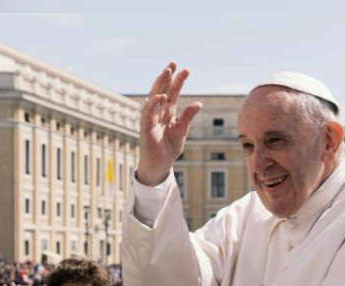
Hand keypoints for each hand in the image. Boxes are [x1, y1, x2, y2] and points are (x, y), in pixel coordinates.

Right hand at [137, 62, 202, 185]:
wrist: (160, 164)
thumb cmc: (169, 147)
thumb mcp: (182, 130)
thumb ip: (188, 117)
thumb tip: (199, 103)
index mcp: (168, 111)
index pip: (173, 92)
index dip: (178, 80)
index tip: (186, 69)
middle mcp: (158, 112)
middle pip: (162, 90)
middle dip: (167, 76)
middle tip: (173, 63)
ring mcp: (150, 118)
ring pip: (154, 97)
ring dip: (160, 84)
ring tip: (167, 72)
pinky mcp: (146, 127)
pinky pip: (149, 113)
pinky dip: (154, 104)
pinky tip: (160, 96)